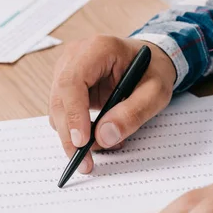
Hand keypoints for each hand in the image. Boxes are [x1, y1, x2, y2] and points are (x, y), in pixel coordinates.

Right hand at [49, 35, 176, 172]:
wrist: (150, 61)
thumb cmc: (153, 71)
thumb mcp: (155, 93)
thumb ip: (133, 113)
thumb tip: (103, 137)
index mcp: (98, 49)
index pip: (72, 82)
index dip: (73, 114)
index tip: (82, 142)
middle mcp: (75, 56)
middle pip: (59, 99)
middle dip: (69, 135)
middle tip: (84, 163)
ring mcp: (66, 70)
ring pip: (57, 110)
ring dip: (73, 135)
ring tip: (104, 144)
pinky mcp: (66, 86)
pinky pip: (63, 113)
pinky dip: (76, 131)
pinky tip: (98, 135)